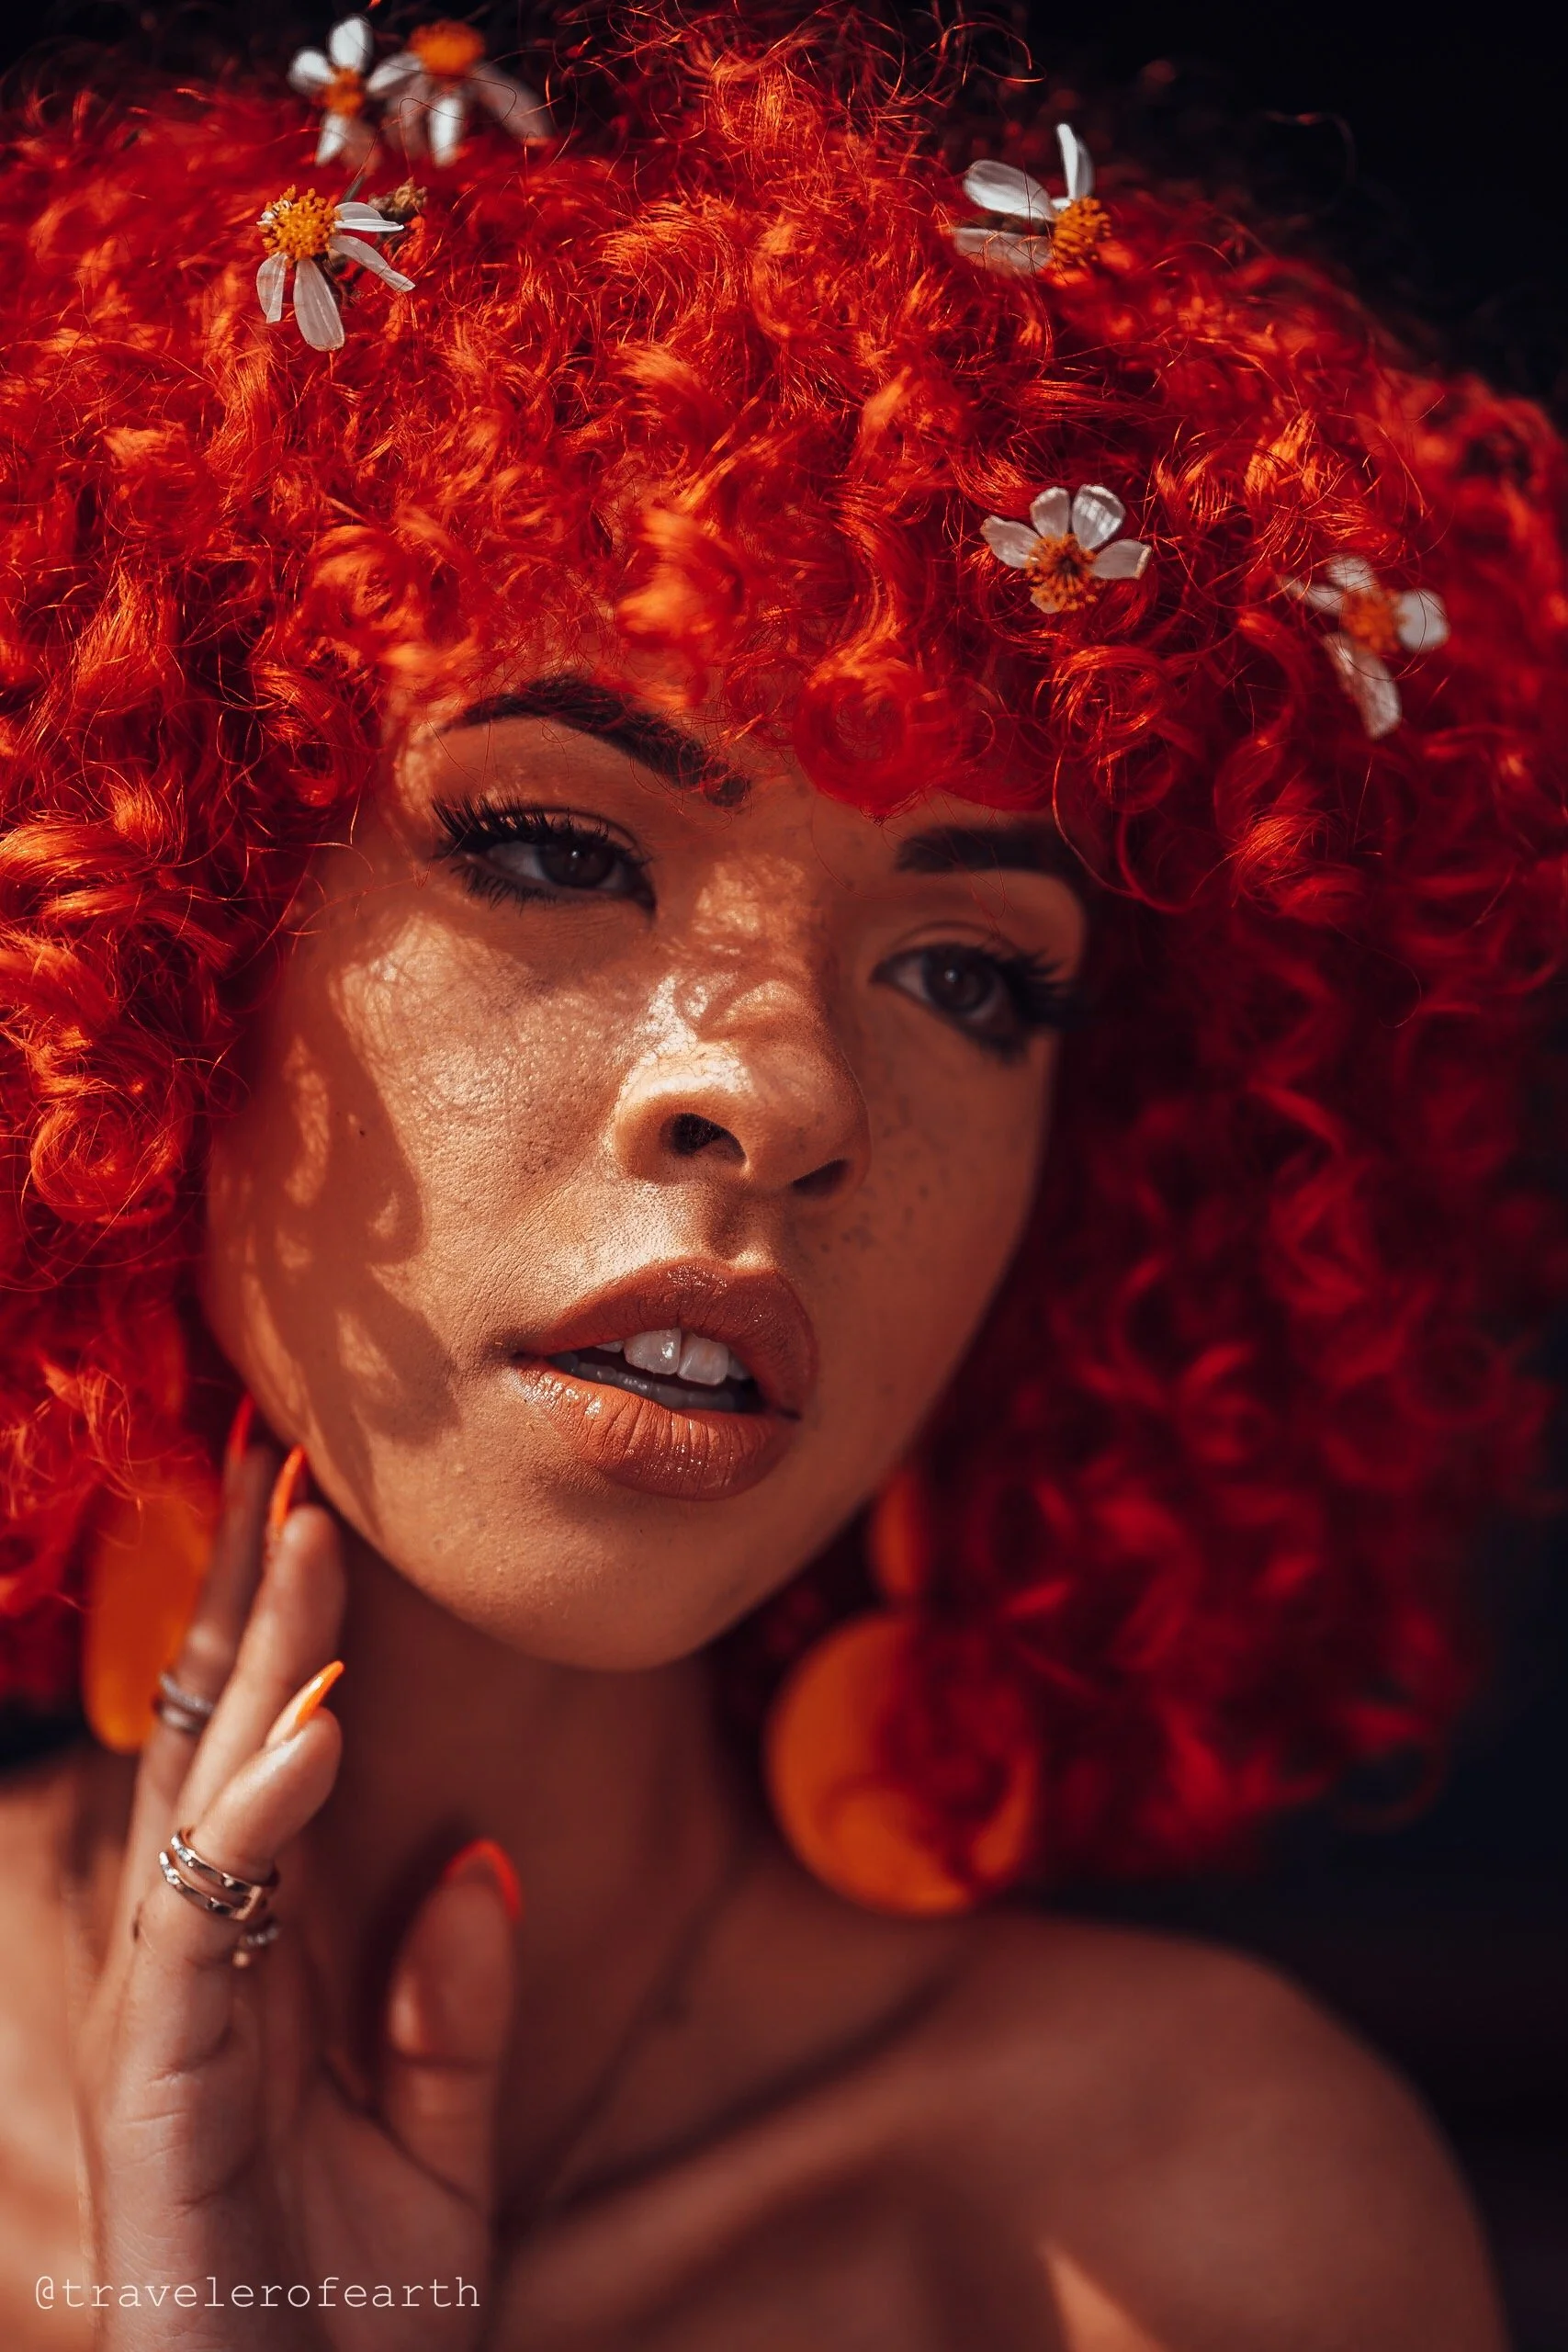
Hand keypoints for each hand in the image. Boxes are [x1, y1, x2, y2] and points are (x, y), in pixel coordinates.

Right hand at [74, 1421, 518, 2349]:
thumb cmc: (348, 2315)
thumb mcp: (437, 2139)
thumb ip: (456, 2001)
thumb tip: (483, 1858)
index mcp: (243, 1960)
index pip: (253, 1757)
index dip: (276, 1631)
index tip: (313, 1502)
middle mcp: (186, 1964)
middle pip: (209, 1739)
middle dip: (245, 1593)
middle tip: (280, 1446)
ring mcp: (163, 2016)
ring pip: (200, 1797)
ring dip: (259, 1662)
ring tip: (306, 1533)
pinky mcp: (163, 2083)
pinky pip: (204, 1922)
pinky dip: (257, 1817)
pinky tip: (314, 1728)